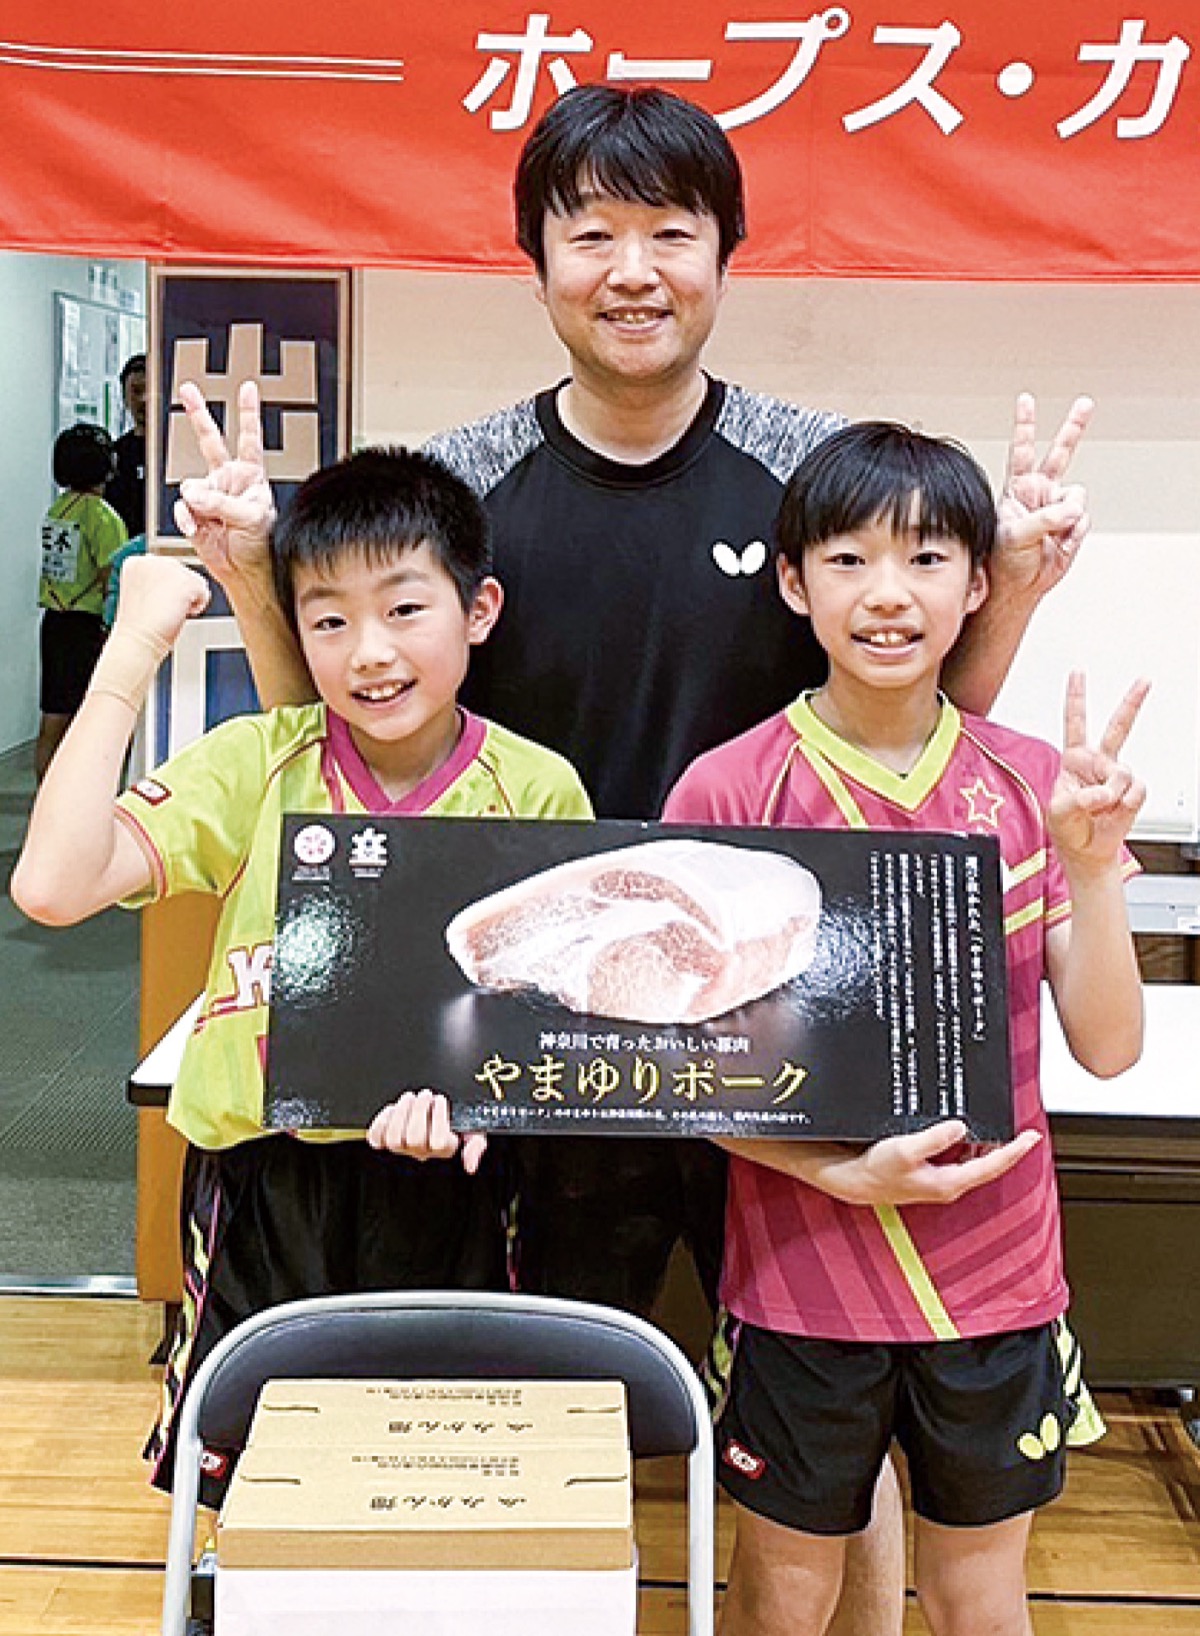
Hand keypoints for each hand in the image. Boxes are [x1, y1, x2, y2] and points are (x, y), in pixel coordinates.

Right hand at [112, 553, 210, 648]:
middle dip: (178, 593)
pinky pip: (204, 592)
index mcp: (137, 562)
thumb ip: (157, 580)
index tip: (155, 604)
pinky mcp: (185, 581)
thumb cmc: (140, 627)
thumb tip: (175, 581)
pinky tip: (180, 614)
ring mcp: (169, 568)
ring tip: (169, 612)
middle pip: (182, 573)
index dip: (166, 590)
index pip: (166, 569)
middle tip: (162, 611)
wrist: (138, 640)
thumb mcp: (142, 594)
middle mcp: (152, 560)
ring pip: (195, 582)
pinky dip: (198, 607)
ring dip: (188, 600)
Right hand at [173, 381, 275, 586]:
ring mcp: (209, 495)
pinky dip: (188, 521)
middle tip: (188, 390)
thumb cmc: (261, 544)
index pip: (249, 438)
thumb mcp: (249, 517)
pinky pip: (182, 509)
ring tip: (215, 521)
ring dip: (200, 505)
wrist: (246, 571)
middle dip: (198, 414)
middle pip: (211, 441)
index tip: (248, 388)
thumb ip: (221, 502)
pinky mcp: (194, 513)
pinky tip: (198, 528)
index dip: (248, 413)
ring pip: (191, 487)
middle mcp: (228, 480)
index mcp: (250, 476)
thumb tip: (193, 494)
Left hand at [366, 1089, 488, 1174]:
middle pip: (415, 1138)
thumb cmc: (453, 1124)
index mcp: (443, 1149)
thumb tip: (470, 1166)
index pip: (439, 1143)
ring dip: (401, 1113)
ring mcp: (401, 1148)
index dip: (439, 1118)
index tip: (441, 1101)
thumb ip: (476, 1145)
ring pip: (394, 1138)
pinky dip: (381, 1121)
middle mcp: (421, 1152)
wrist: (431, 1116)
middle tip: (425, 1095)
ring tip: (409, 1099)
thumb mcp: (473, 1130)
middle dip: (420, 1111)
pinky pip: (376, 1137)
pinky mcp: (383, 1141)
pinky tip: (393, 1110)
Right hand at [805, 1120, 1041, 1206]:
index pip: (992, 1165)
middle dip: (1006, 1147)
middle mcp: (949, 1184)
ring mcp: (941, 1180)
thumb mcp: (904, 1149)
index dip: (1015, 1151)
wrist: (854, 1181)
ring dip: (988, 1145)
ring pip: (975, 1162)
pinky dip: (969, 1145)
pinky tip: (965, 1133)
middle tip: (1021, 1128)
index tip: (1032, 1137)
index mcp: (949, 1182)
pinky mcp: (931, 1173)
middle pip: (988, 1164)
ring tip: (998, 1127)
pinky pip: (960, 1159)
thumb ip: (934, 1138)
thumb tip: (960, 1127)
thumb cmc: (875, 1170)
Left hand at [994, 393, 1091, 601]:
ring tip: (1046, 537)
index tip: (1025, 400)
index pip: (1021, 450)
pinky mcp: (1072, 524)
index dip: (1024, 424)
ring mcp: (1057, 507)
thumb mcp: (1015, 537)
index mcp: (1018, 489)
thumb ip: (1044, 520)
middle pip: (1060, 453)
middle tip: (1085, 403)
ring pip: (1076, 497)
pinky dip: (1072, 535)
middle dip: (1073, 427)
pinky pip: (1082, 522)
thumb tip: (1072, 510)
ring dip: (1065, 518)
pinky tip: (1057, 544)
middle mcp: (1039, 492)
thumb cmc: (1003, 561)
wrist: (1017, 586)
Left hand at [1049, 672, 1147, 872]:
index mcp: (1074, 760)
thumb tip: (1100, 792)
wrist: (1087, 851)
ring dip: (1109, 794)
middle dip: (1132, 702)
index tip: (1078, 673)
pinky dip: (1124, 803)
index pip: (1075, 723)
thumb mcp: (1058, 812)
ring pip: (1121, 773)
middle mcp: (1098, 763)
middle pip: (1118, 727)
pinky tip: (1114, 810)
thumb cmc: (1068, 828)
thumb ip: (1076, 799)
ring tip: (1099, 808)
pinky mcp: (1133, 791)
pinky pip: (1134, 790)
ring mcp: (1117, 776)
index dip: (1077, 697)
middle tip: (1144, 681)